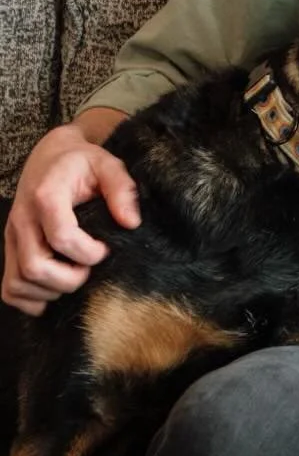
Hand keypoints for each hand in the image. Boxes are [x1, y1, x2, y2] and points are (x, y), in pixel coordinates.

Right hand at [3, 120, 138, 316]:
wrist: (49, 157)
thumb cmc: (81, 163)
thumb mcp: (107, 164)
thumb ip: (122, 189)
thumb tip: (131, 223)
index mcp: (47, 196)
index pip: (61, 237)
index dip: (88, 253)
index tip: (106, 249)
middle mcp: (22, 219)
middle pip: (35, 267)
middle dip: (69, 279)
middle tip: (89, 269)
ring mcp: (11, 236)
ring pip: (18, 282)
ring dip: (50, 291)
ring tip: (73, 276)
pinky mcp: (9, 247)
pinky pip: (8, 288)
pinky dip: (30, 298)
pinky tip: (54, 288)